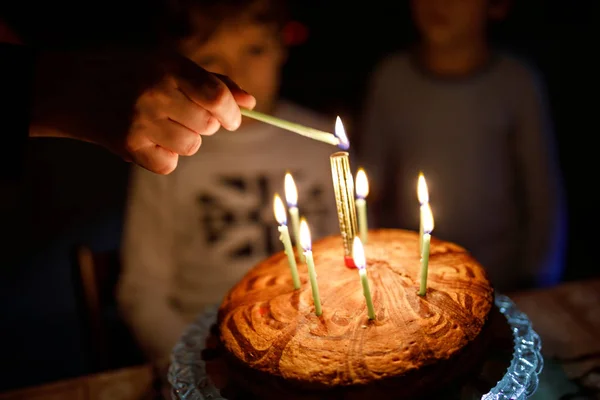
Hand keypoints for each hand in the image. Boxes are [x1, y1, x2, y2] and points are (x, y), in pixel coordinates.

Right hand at [30, 47, 255, 173]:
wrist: (75, 89)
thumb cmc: (133, 76)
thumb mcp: (170, 66)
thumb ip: (213, 82)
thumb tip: (250, 102)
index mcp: (168, 67)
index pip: (216, 96)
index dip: (232, 112)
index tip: (233, 119)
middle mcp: (154, 93)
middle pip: (208, 127)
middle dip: (206, 125)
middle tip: (185, 116)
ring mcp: (140, 121)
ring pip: (192, 147)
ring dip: (186, 141)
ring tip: (164, 126)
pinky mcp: (128, 146)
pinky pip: (170, 165)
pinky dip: (166, 157)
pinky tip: (150, 141)